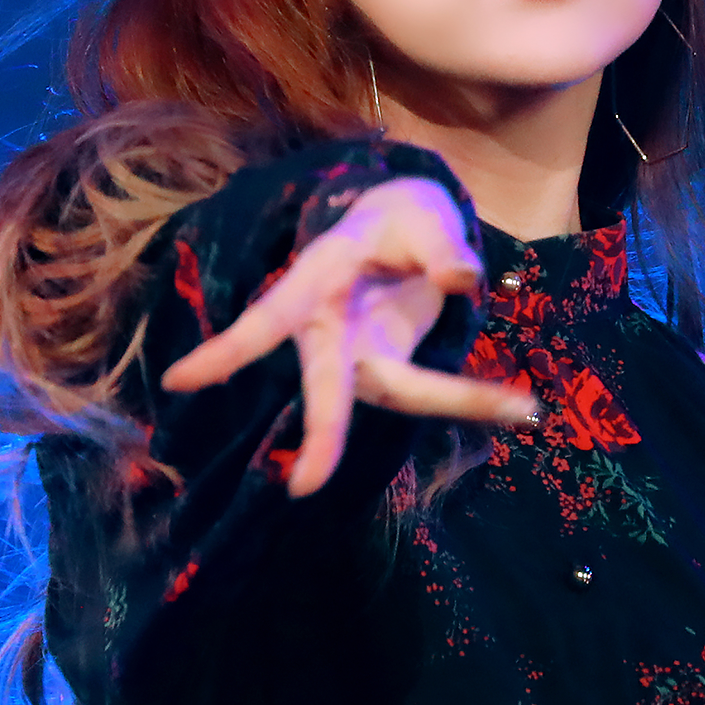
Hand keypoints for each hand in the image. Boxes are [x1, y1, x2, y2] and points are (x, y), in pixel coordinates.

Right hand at [161, 177, 537, 496]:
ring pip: (401, 390)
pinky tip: (523, 406)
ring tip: (523, 406)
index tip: (180, 380)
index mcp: (318, 283)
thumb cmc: (396, 219)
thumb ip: (439, 245)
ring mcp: (362, 358)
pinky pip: (432, 389)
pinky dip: (478, 398)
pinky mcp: (393, 371)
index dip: (228, 349)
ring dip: (458, 400)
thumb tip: (463, 280)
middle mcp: (331, 332)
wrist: (404, 229)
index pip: (270, 316)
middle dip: (322, 434)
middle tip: (303, 488)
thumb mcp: (417, 215)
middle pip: (326, 385)